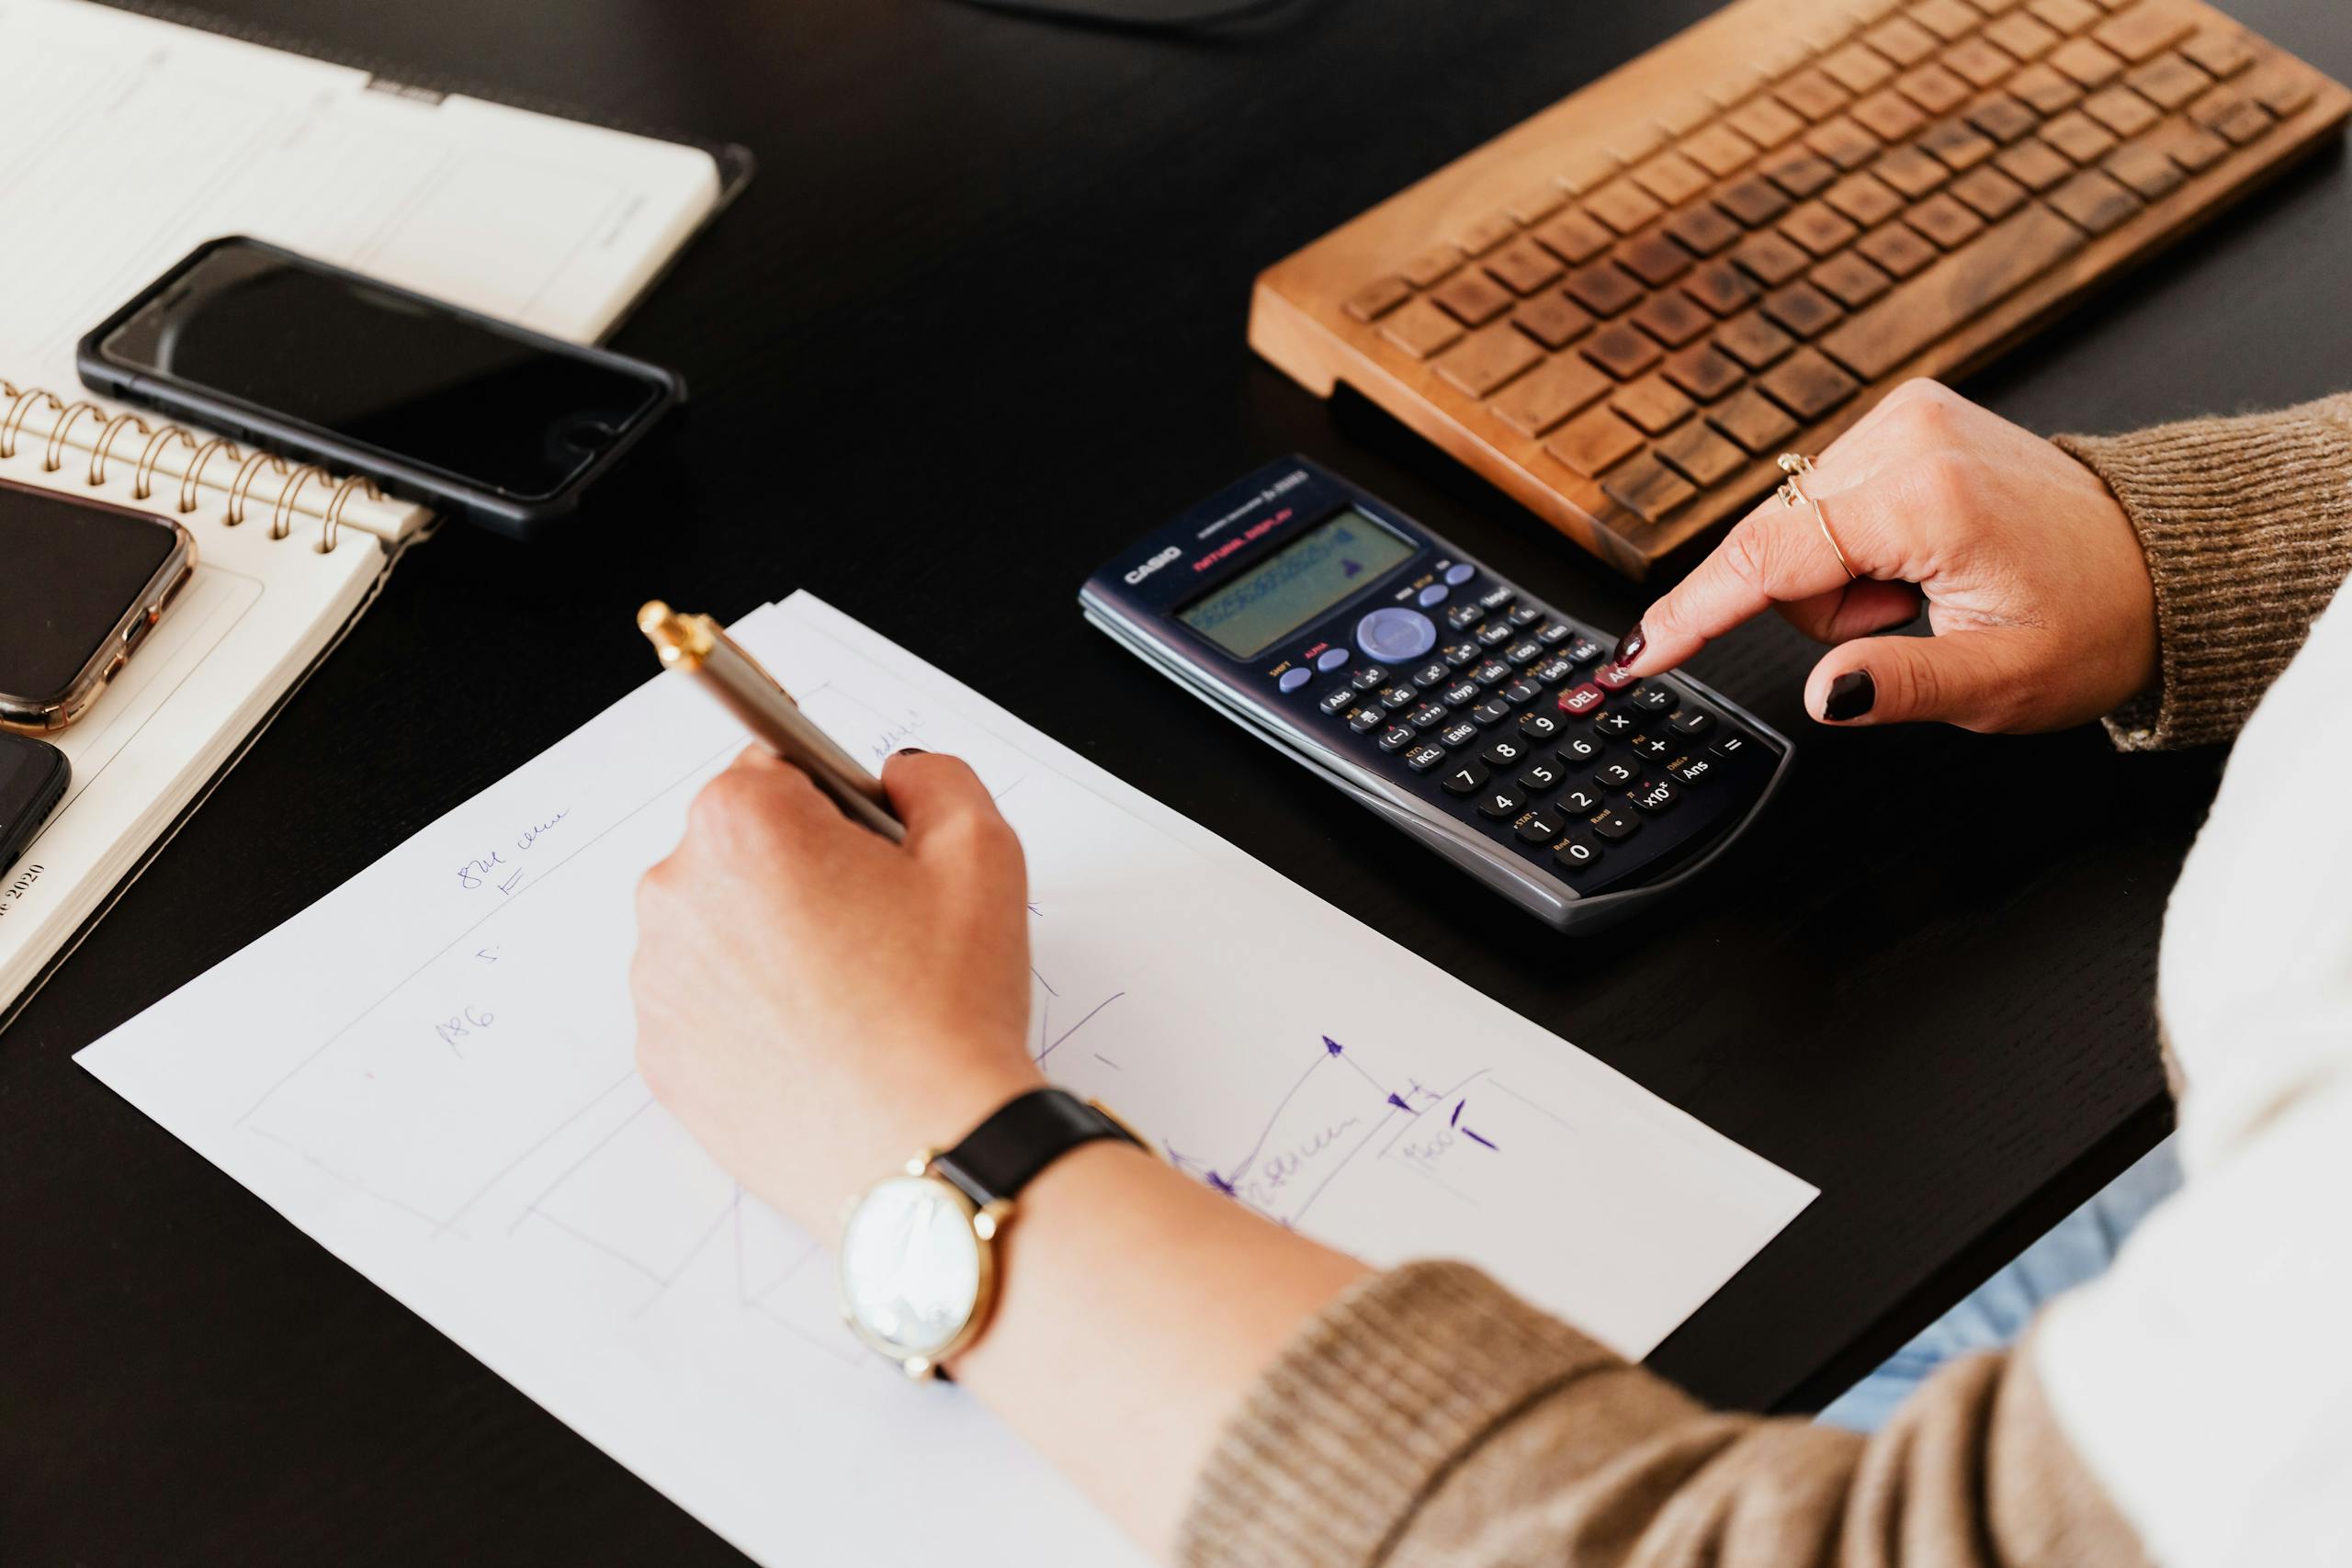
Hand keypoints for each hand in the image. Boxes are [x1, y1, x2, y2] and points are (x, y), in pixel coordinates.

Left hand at [630, 749, 1042, 1234]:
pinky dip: (751, 1014)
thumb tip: (897, 778)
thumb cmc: (948, 1009)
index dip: (838, 809)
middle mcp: (676, 893)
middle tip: (876, 935)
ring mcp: (659, 982)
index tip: (873, 856)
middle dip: (800, 874)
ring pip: (720, 929)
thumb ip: (934, 780)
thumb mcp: (983, 850)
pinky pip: (706, 1006)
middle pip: (739, 849)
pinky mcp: (661, 1058)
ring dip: (771, 944)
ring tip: (851, 1000)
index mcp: (743, 824)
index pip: (775, 768)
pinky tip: (818, 1043)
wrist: (926, 1149)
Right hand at [1613, 380, 2157, 731]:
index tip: (1634, 654)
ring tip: (1922, 590)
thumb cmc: (2093, 618)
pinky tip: (1916, 558)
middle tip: (1908, 621)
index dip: (1693, 615)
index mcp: (1929, 497)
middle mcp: (1908, 436)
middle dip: (1821, 606)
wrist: (2156, 559)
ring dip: (1838, 578)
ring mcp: (1904, 416)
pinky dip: (1852, 545)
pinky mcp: (1904, 416)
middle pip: (1776, 546)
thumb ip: (1903, 689)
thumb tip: (1825, 692)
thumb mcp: (2003, 684)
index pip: (1769, 559)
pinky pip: (1822, 501)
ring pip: (1794, 528)